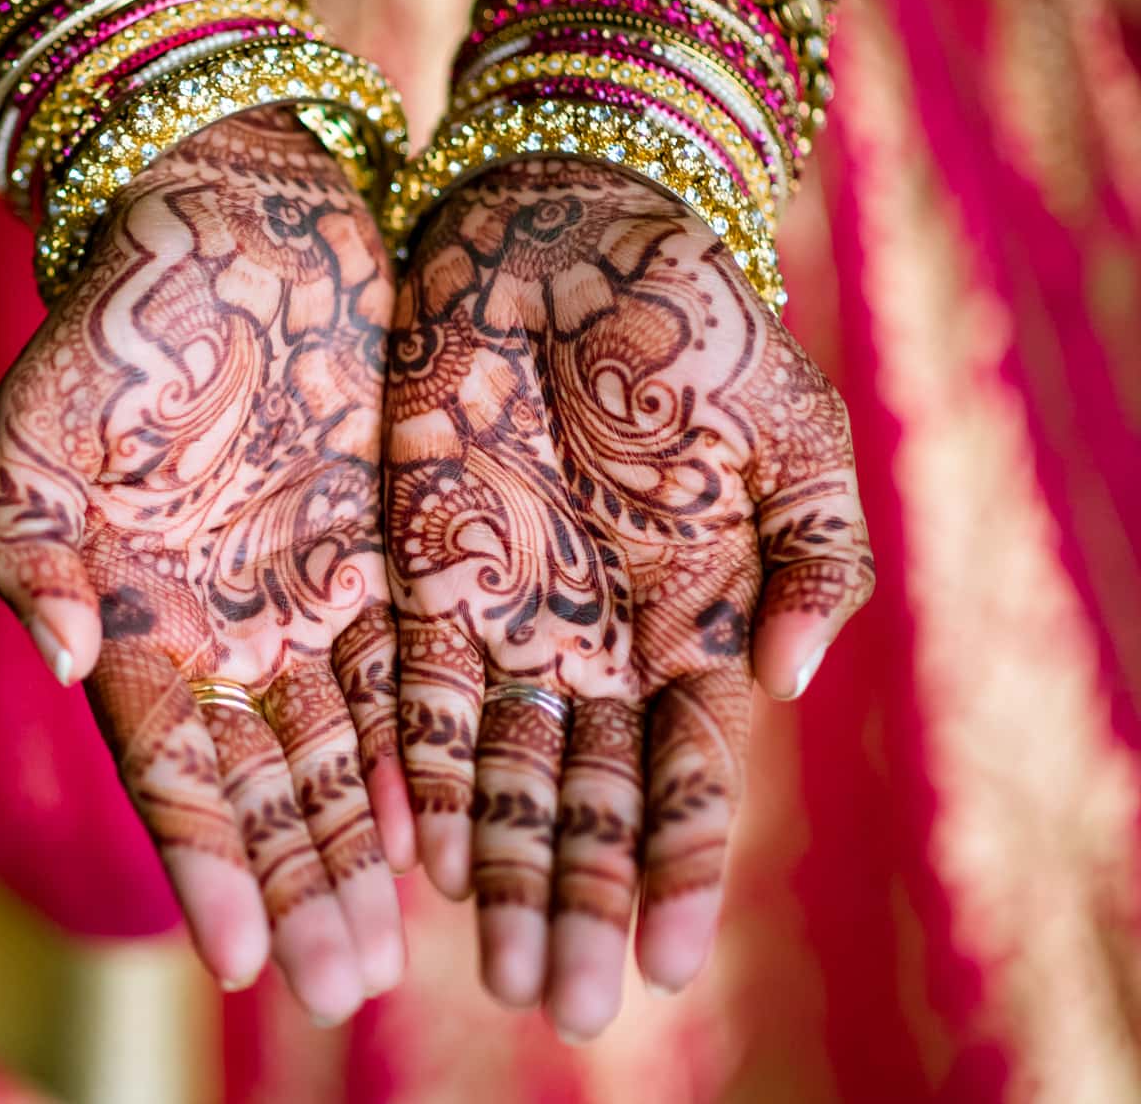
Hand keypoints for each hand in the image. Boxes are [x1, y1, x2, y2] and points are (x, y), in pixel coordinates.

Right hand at [0, 108, 413, 1022]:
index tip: (248, 954)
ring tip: (390, 948)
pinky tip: (440, 828)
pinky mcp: (373, 546)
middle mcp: (217, 621)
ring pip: (335, 745)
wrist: (226, 213)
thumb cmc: (122, 314)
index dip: (206, 860)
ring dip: (355, 845)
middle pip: (262, 780)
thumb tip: (66, 658)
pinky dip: (415, 751)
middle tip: (344, 985)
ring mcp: (297, 589)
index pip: (169, 763)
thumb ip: (32, 546)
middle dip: (298, 882)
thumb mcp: (43, 419)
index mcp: (131, 611)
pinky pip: (400, 671)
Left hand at [382, 158, 874, 1037]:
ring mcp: (507, 609)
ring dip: (498, 867)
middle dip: (574, 899)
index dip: (677, 870)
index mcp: (697, 618)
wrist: (567, 227)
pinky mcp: (421, 566)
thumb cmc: (694, 317)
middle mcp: (597, 637)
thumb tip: (786, 682)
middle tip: (558, 1002)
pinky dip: (417, 770)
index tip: (664, 965)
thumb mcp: (792, 431)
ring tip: (494, 967)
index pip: (687, 775)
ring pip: (499, 768)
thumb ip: (817, 558)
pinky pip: (413, 691)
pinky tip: (421, 852)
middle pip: (584, 798)